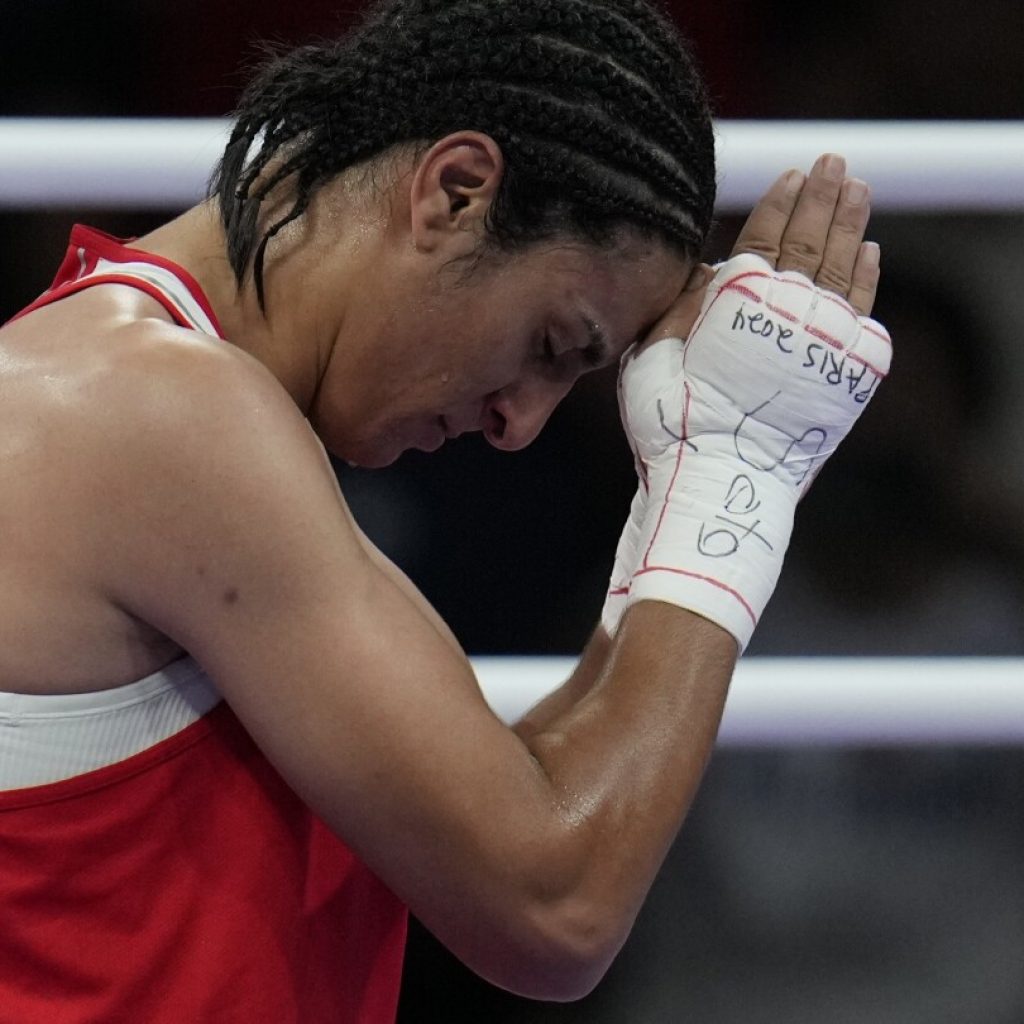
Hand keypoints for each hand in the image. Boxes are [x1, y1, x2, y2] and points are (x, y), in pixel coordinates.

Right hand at [610, 154, 891, 648]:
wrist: (717, 478)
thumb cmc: (671, 424)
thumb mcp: (651, 354)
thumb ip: (681, 304)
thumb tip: (711, 267)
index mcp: (738, 302)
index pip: (764, 238)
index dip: (780, 203)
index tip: (795, 174)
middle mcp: (787, 311)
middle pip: (810, 242)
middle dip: (824, 198)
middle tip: (836, 164)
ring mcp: (822, 339)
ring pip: (842, 267)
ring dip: (851, 224)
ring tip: (859, 190)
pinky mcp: (846, 372)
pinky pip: (862, 311)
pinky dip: (866, 278)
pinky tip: (869, 252)